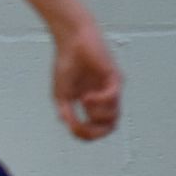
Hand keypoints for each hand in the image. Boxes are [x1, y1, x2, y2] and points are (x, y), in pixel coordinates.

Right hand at [51, 24, 120, 139]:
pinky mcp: (114, 78)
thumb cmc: (67, 62)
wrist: (71, 40)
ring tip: (84, 101)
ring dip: (96, 114)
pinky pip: (113, 98)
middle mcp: (105, 97)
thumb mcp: (61, 94)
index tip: (72, 129)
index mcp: (92, 102)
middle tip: (80, 126)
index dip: (85, 135)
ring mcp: (111, 88)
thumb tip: (70, 126)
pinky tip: (86, 96)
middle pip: (109, 127)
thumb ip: (66, 111)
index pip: (96, 128)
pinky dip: (99, 101)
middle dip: (94, 131)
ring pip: (114, 116)